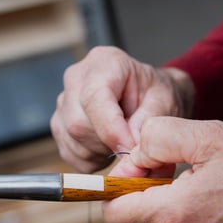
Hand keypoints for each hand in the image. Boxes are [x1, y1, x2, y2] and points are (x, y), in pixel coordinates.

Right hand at [50, 46, 193, 173]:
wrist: (146, 96)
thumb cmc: (154, 93)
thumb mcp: (164, 101)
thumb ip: (148, 120)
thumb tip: (130, 143)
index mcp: (104, 62)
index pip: (94, 98)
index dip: (110, 129)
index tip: (130, 148)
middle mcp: (76, 78)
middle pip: (78, 123)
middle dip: (107, 144)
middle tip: (131, 144)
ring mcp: (63, 102)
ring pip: (72, 141)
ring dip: (100, 153)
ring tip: (121, 141)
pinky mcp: (58, 124)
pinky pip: (69, 153)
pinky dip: (91, 160)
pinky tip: (108, 147)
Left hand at [102, 117, 222, 222]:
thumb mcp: (212, 135)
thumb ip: (159, 137)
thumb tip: (135, 150)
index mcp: (174, 217)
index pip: (113, 214)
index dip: (117, 184)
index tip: (143, 162)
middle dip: (133, 198)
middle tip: (163, 168)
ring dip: (156, 210)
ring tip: (189, 179)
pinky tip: (209, 196)